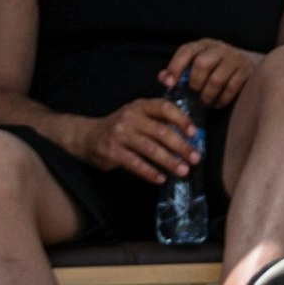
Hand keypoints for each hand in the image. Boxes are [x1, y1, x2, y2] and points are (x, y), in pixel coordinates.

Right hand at [81, 94, 205, 181]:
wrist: (87, 137)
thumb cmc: (121, 127)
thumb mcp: (137, 115)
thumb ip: (158, 119)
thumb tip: (189, 133)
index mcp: (140, 106)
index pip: (164, 108)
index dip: (181, 119)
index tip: (194, 133)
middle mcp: (130, 118)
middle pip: (160, 131)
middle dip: (181, 146)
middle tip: (196, 158)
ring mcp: (120, 135)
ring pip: (150, 149)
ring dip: (169, 161)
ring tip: (183, 171)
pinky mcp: (112, 152)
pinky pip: (135, 164)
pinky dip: (150, 172)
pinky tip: (161, 178)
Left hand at [165, 39, 257, 106]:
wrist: (250, 63)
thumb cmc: (217, 66)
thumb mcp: (198, 63)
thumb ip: (180, 71)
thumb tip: (162, 78)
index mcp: (204, 44)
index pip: (186, 50)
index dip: (175, 66)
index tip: (169, 84)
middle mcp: (219, 48)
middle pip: (202, 64)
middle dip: (195, 82)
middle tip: (194, 93)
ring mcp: (235, 58)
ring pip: (216, 78)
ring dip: (208, 95)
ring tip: (205, 103)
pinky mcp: (247, 70)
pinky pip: (232, 88)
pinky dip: (222, 99)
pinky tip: (218, 104)